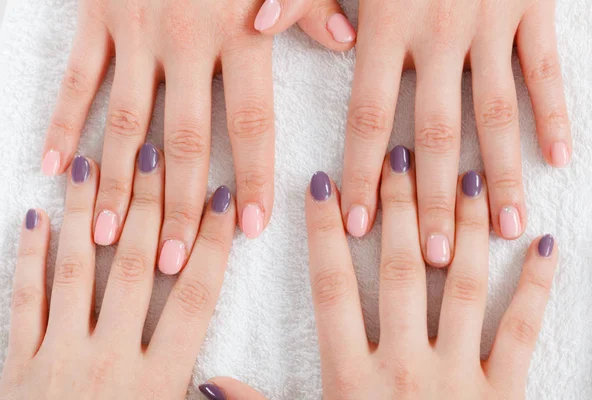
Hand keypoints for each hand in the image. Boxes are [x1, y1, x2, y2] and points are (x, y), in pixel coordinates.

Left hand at [1, 146, 251, 398]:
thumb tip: (227, 378)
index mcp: (160, 381)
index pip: (195, 298)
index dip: (212, 245)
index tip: (222, 200)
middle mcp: (111, 360)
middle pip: (138, 268)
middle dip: (152, 208)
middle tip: (157, 154)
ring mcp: (60, 359)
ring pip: (78, 272)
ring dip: (88, 215)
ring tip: (91, 166)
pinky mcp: (19, 365)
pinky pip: (24, 303)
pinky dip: (27, 259)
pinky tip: (32, 218)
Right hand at [41, 0, 353, 275]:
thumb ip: (310, 7)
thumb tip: (345, 45)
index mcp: (239, 34)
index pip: (251, 122)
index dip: (252, 176)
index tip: (249, 229)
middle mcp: (185, 43)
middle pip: (183, 141)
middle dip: (177, 205)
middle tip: (171, 260)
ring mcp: (134, 34)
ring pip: (123, 123)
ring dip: (115, 184)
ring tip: (107, 236)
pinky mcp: (95, 19)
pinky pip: (76, 80)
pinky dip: (60, 123)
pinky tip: (50, 169)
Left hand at [259, 0, 570, 266]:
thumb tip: (256, 24)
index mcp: (383, 24)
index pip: (366, 117)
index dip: (361, 174)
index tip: (358, 227)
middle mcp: (437, 33)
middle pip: (432, 132)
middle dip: (431, 197)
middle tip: (436, 257)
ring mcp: (490, 22)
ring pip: (495, 113)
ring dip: (499, 174)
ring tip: (502, 229)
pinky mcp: (533, 8)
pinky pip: (545, 69)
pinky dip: (556, 112)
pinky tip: (561, 158)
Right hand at [303, 146, 557, 398]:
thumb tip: (210, 379)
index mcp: (351, 379)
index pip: (331, 288)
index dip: (323, 232)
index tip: (322, 184)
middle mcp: (405, 369)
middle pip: (400, 270)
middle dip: (399, 208)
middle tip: (400, 158)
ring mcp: (459, 379)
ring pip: (461, 285)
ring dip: (463, 227)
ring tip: (466, 177)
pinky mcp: (504, 394)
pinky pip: (520, 330)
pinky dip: (535, 284)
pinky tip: (542, 242)